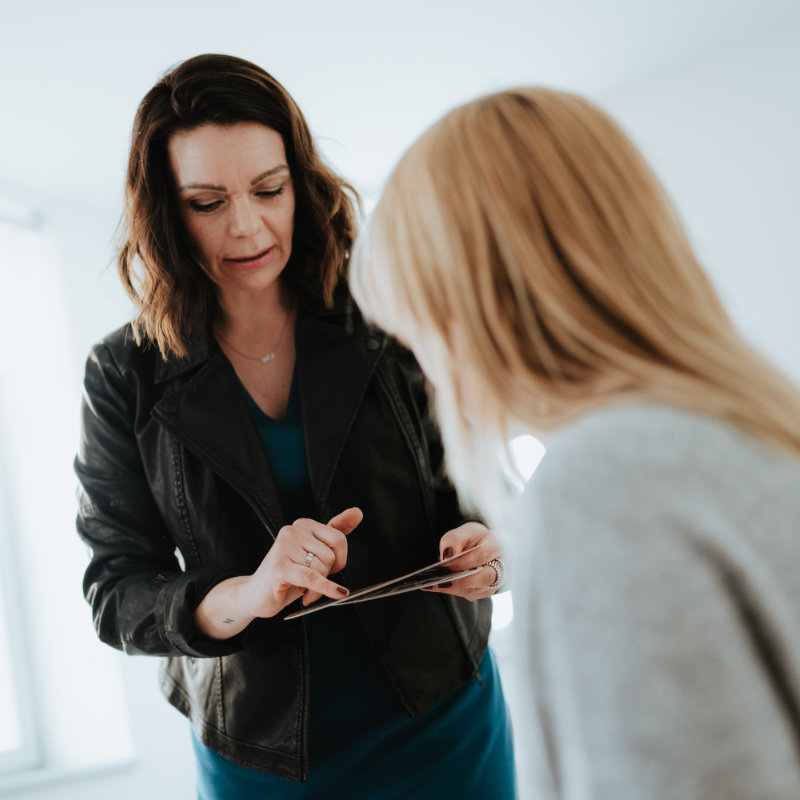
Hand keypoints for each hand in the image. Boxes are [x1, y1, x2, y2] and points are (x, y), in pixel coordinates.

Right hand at [194, 507, 361, 638]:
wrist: (256, 595)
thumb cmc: (288, 575)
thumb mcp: (315, 552)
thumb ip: (336, 531)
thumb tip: (357, 512)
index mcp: (303, 525)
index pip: (338, 539)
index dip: (339, 560)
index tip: (329, 569)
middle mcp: (292, 530)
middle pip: (330, 556)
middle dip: (326, 575)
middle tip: (310, 583)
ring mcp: (284, 547)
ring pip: (321, 570)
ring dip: (317, 588)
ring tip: (302, 589)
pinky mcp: (280, 567)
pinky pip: (312, 578)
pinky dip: (326, 588)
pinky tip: (336, 593)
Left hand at [423, 521, 502, 599]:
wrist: (482, 548)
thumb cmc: (473, 539)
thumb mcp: (463, 531)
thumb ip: (454, 540)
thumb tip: (448, 555)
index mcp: (498, 545)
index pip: (482, 555)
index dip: (464, 561)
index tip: (445, 565)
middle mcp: (502, 565)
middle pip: (483, 577)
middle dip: (459, 581)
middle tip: (438, 581)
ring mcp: (495, 581)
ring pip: (476, 589)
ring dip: (453, 588)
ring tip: (431, 584)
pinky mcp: (485, 591)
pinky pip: (469, 594)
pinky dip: (452, 590)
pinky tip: (435, 586)